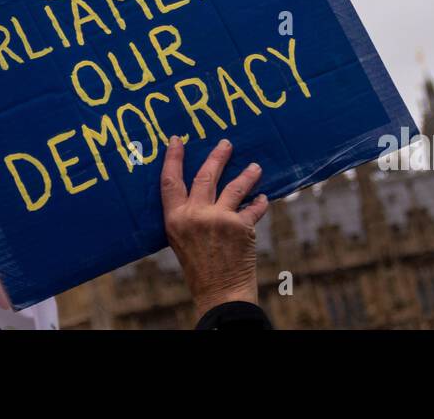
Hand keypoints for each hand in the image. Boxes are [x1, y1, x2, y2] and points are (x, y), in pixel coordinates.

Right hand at [160, 136, 268, 319]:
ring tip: (255, 167)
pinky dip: (259, 202)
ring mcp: (219, 218)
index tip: (177, 140)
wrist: (220, 292)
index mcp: (174, 219)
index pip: (170, 181)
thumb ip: (186, 215)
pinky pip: (252, 207)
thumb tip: (200, 190)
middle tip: (226, 143)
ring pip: (234, 186)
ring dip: (247, 175)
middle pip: (205, 176)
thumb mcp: (181, 239)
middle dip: (217, 156)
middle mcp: (195, 215)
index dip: (173, 158)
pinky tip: (263, 198)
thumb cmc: (199, 268)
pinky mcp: (240, 225)